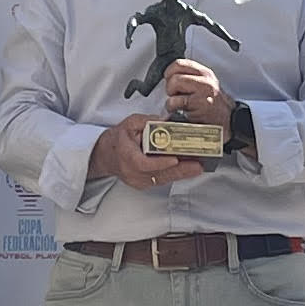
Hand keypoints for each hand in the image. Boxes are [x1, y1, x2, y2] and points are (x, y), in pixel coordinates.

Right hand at [91, 113, 211, 193]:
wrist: (107, 154)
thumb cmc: (118, 139)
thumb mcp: (130, 123)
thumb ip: (147, 121)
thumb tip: (166, 121)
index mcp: (127, 155)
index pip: (143, 163)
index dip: (160, 163)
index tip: (174, 159)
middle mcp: (132, 171)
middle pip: (158, 174)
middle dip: (180, 170)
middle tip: (197, 165)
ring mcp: (138, 180)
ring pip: (163, 179)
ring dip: (182, 173)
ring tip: (197, 167)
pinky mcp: (144, 184)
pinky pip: (162, 180)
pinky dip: (175, 175)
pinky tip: (188, 170)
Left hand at [159, 59, 228, 125]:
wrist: (229, 120)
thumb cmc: (215, 106)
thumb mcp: (205, 86)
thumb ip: (190, 78)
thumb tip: (169, 78)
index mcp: (204, 73)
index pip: (180, 63)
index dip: (169, 72)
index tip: (169, 80)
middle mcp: (204, 79)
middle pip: (174, 73)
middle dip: (169, 85)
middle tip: (174, 95)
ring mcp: (203, 90)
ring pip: (174, 83)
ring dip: (170, 96)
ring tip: (178, 103)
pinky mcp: (199, 103)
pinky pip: (175, 101)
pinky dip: (172, 107)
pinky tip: (179, 110)